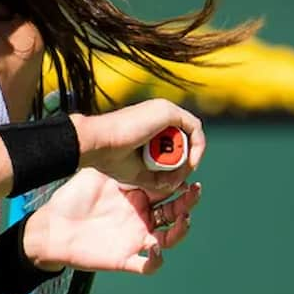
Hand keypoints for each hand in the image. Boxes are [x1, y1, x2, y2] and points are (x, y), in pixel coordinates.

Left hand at [21, 168, 202, 275]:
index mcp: (138, 198)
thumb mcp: (97, 175)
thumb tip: (133, 138)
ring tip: (184, 218)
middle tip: (194, 190)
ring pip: (169, 239)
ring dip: (181, 230)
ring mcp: (135, 240)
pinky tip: (155, 248)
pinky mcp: (125, 259)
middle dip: (188, 202)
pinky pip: (147, 265)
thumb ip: (118, 162)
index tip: (190, 170)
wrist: (52, 228)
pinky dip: (155, 260)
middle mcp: (141, 219)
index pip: (168, 190)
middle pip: (175, 212)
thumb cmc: (72, 199)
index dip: (182, 183)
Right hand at [73, 99, 204, 196]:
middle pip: (185, 136)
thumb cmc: (112, 159)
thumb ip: (162, 178)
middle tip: (177, 176)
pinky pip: (195, 129)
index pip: (175, 139)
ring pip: (190, 134)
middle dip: (185, 159)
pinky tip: (189, 163)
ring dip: (188, 156)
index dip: (180, 160)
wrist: (97, 146)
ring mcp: (164, 109)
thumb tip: (183, 184)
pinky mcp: (168, 112)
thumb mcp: (142, 174)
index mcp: (149, 122)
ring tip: (176, 172)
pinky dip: (197, 148)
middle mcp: (158, 112)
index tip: (174, 176)